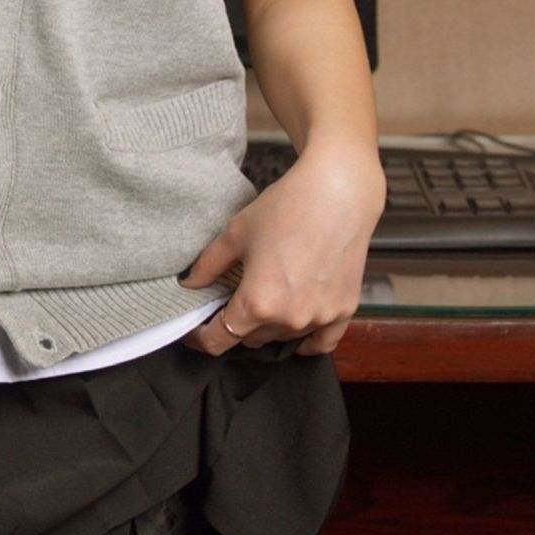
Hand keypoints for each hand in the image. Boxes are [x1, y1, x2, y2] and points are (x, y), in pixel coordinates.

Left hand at [177, 143, 385, 358]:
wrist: (339, 193)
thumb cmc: (285, 208)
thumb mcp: (236, 233)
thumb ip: (208, 265)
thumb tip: (189, 284)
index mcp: (257, 304)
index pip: (219, 340)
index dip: (201, 337)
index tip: (194, 329)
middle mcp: (289, 320)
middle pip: (251, 339)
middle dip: (237, 323)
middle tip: (234, 298)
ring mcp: (320, 318)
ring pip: (283, 337)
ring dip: (270, 325)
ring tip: (268, 295)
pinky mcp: (344, 311)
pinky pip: (321, 342)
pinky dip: (306, 339)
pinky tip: (296, 325)